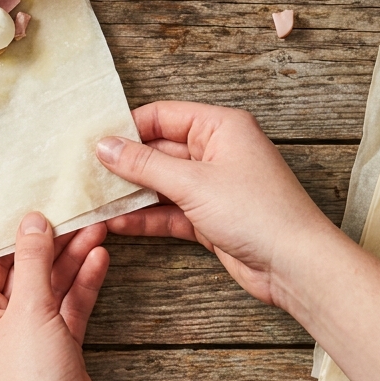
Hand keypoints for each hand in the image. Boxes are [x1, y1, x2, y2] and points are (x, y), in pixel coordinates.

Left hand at [0, 213, 113, 380]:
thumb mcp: (29, 308)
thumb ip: (31, 260)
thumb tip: (31, 221)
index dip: (16, 236)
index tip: (41, 209)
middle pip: (24, 271)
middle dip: (52, 245)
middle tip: (77, 215)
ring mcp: (28, 337)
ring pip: (51, 287)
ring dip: (73, 260)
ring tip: (97, 229)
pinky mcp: (57, 348)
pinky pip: (69, 307)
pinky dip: (84, 284)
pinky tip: (99, 259)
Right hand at [95, 102, 342, 308]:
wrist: (294, 264)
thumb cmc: (257, 212)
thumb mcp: (193, 182)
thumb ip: (144, 164)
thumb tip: (105, 146)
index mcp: (220, 127)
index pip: (162, 116)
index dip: (126, 127)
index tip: (92, 140)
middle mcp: (216, 151)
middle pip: (158, 150)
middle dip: (123, 163)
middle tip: (85, 171)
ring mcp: (213, 186)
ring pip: (161, 183)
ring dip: (130, 192)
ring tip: (93, 198)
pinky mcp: (209, 218)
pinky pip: (169, 211)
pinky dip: (145, 216)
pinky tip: (116, 221)